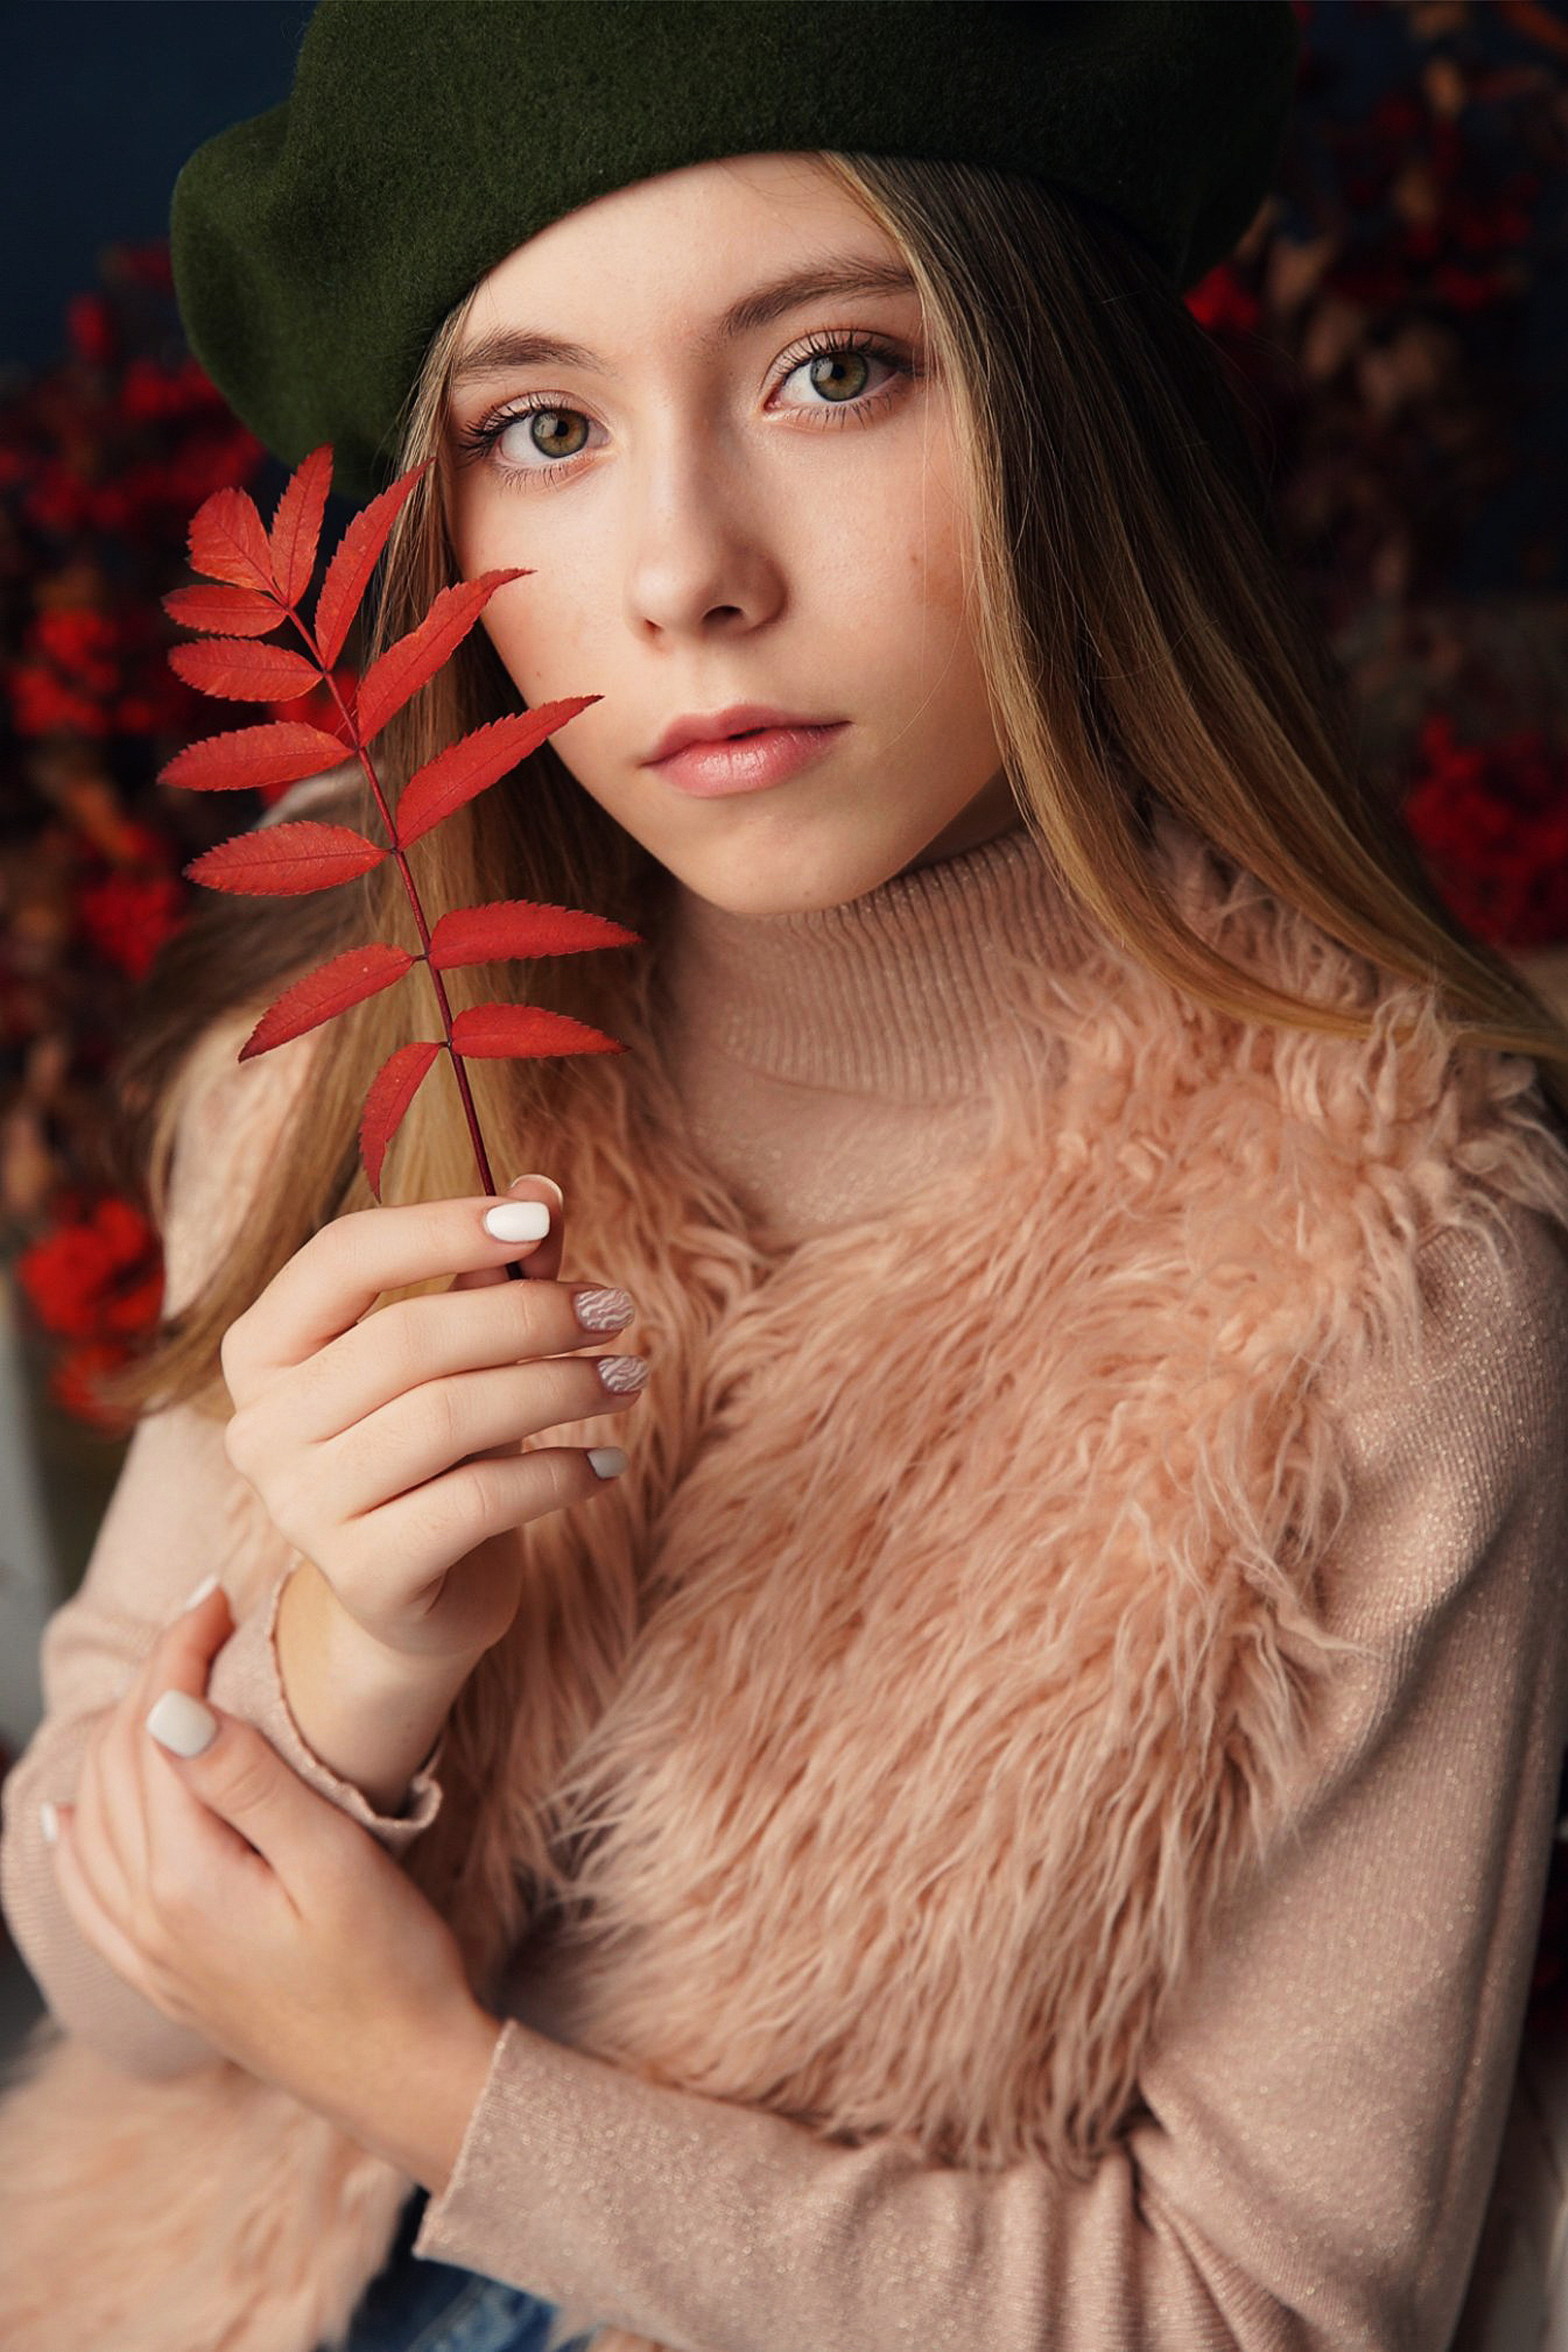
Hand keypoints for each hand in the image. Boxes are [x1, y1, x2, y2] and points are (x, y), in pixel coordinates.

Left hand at [46, 1579, 503, 2189]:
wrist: (405, 2079)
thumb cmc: (391, 1968)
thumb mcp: (333, 1861)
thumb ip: (248, 1783)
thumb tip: (169, 1709)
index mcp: (186, 1881)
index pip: (156, 1732)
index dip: (182, 1651)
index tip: (218, 1595)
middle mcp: (148, 1918)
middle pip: (118, 1767)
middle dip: (153, 1681)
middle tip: (205, 1621)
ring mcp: (150, 1955)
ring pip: (95, 1821)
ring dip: (119, 1740)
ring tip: (167, 1683)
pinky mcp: (166, 1980)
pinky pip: (87, 1897)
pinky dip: (72, 1842)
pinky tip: (69, 1817)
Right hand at [218, 1171, 646, 1667]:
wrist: (418, 1597)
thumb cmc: (438, 1451)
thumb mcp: (464, 1352)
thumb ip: (496, 1271)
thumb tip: (544, 1189)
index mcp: (264, 1349)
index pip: (343, 1256)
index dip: (443, 1227)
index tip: (540, 1219)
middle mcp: (262, 1426)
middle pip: (409, 1338)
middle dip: (530, 1315)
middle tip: (616, 1311)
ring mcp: (301, 1506)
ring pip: (448, 1418)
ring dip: (558, 1389)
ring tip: (627, 1378)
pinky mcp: (361, 1575)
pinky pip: (476, 1501)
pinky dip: (555, 1473)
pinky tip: (606, 1463)